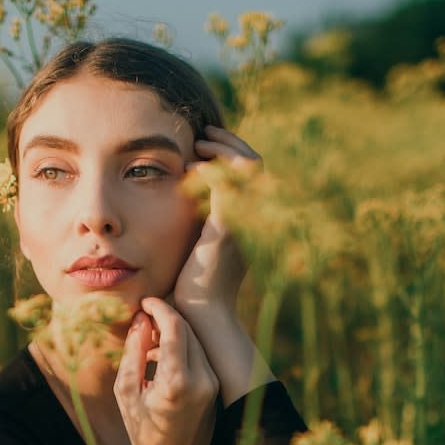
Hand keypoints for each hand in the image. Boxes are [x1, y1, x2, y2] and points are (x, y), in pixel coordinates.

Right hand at [113, 298, 218, 444]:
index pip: (175, 327)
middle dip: (166, 317)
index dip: (160, 308)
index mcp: (177, 381)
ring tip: (147, 340)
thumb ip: (134, 353)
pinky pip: (199, 355)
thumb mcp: (127, 392)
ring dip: (173, 332)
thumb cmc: (143, 432)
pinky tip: (160, 357)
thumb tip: (139, 320)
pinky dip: (180, 347)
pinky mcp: (214, 386)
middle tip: (143, 317)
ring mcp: (212, 383)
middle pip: (188, 329)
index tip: (144, 302)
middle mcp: (201, 379)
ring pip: (195, 340)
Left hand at [172, 125, 261, 319]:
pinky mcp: (227, 227)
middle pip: (256, 164)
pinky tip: (189, 169)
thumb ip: (205, 217)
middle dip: (230, 143)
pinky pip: (224, 183)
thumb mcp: (203, 243)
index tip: (207, 143)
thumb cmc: (194, 284)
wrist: (200, 311)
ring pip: (246, 167)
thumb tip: (190, 195)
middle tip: (204, 133)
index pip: (253, 173)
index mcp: (252, 219)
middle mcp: (256, 218)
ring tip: (198, 144)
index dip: (233, 152)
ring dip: (221, 150)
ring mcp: (245, 221)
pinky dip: (208, 169)